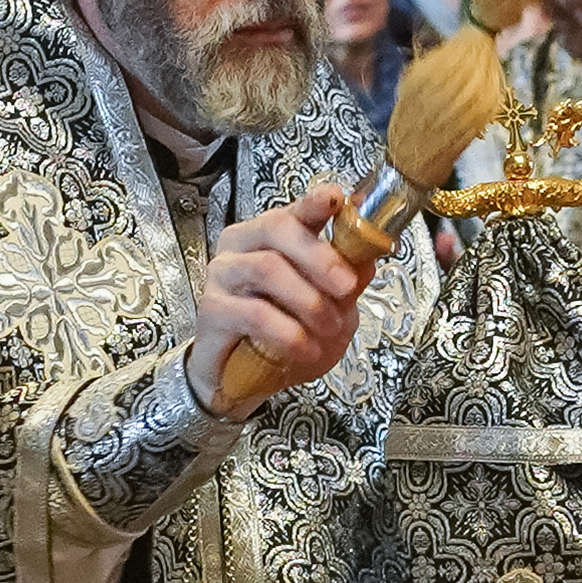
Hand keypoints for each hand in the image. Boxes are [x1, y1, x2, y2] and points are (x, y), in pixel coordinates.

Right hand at [185, 183, 366, 413]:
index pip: (293, 210)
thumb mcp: (331, 311)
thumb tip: (370, 255)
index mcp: (271, 237)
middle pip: (277, 228)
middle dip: (320, 256)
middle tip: (347, 287)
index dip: (314, 202)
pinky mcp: (211, 309)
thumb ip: (348, 281)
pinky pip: (253, 312)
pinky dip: (287, 332)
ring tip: (328, 328)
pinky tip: (304, 349)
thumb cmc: (284, 338)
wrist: (243, 383)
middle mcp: (242, 246)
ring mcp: (222, 274)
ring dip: (307, 300)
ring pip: (267, 268)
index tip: (335, 199)